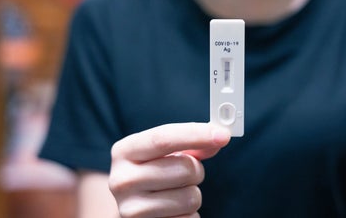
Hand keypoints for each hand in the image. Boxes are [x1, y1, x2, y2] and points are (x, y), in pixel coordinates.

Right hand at [109, 123, 230, 217]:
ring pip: (191, 197)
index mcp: (124, 151)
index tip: (223, 135)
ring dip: (193, 194)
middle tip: (187, 173)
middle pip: (185, 168)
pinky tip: (174, 210)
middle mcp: (122, 180)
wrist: (132, 207)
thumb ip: (192, 144)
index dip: (196, 134)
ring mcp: (131, 209)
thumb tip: (218, 138)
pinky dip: (190, 214)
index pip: (163, 138)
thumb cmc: (153, 173)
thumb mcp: (164, 153)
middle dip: (196, 170)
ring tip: (176, 192)